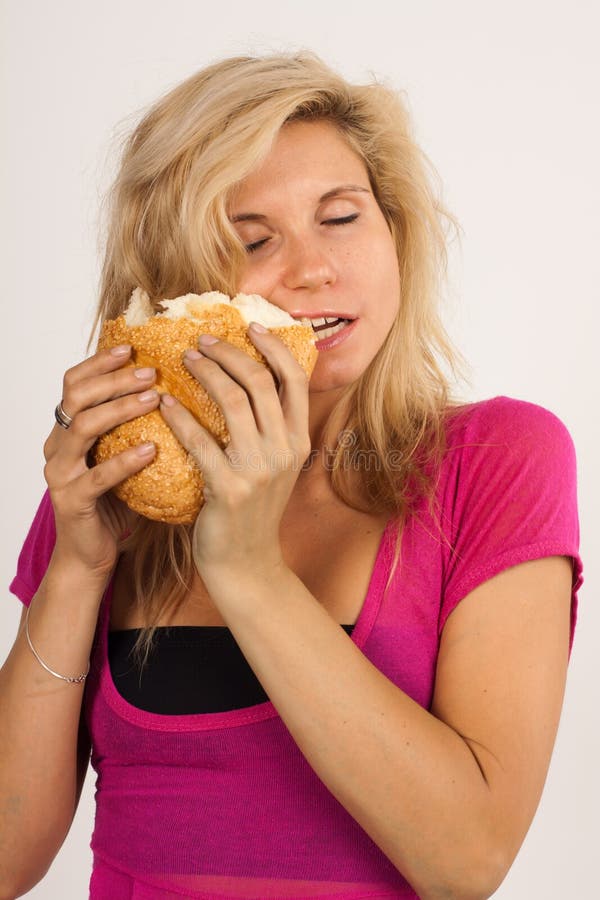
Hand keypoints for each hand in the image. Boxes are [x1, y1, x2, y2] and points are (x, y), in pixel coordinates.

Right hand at [43, 345, 160, 578]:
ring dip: (120, 408)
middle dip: (114, 379)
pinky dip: (125, 460)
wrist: (91, 555)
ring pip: (83, 426)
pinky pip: (98, 476)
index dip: (100, 362)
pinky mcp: (72, 500)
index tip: (133, 348)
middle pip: (77, 396)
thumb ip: (138, 428)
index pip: (75, 382)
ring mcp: (60, 473)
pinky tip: (152, 450)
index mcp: (67, 430)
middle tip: (151, 372)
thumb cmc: (114, 503)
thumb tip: (182, 392)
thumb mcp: (124, 456)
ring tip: (154, 399)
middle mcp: (57, 445)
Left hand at [159, 324, 311, 574]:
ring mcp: (260, 470)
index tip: (251, 326)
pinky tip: (164, 402)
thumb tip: (250, 380)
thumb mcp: (275, 465)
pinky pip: (201, 441)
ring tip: (184, 360)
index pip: (296, 379)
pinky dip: (180, 416)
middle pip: (261, 382)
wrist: (246, 562)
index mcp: (299, 439)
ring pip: (234, 403)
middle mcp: (286, 451)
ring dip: (206, 374)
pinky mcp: (230, 489)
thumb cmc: (253, 509)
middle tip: (202, 340)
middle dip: (230, 352)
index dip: (274, 347)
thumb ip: (270, 427)